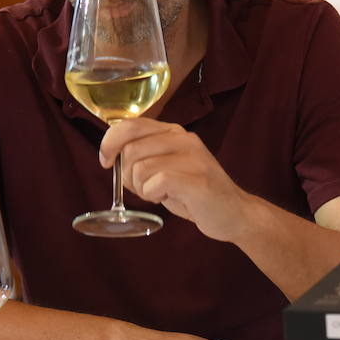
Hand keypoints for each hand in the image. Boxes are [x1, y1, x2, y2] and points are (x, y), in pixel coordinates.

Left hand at [100, 118, 251, 242]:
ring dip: (142, 188)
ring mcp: (192, 157)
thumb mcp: (166, 168)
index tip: (105, 162)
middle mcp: (183, 138)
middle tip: (144, 188)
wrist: (234, 214)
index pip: (130, 125)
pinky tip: (166, 199)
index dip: (109, 143)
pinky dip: (153, 195)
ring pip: (140, 168)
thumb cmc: (195, 194)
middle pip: (130, 150)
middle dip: (127, 175)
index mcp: (173, 132)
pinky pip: (156, 183)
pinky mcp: (197, 179)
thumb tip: (111, 156)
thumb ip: (143, 157)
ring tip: (160, 195)